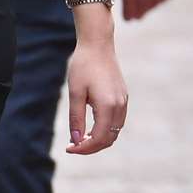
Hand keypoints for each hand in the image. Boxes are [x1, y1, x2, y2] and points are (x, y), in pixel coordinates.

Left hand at [65, 38, 128, 155]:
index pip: (98, 138)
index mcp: (108, 105)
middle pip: (109, 138)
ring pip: (115, 131)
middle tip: (73, 145)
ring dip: (99, 139)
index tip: (69, 148)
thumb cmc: (83, 66)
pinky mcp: (123, 97)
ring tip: (80, 138)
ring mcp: (123, 101)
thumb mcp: (75, 93)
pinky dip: (105, 129)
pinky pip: (117, 121)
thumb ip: (76, 118)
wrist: (98, 44)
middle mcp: (120, 105)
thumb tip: (77, 141)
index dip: (84, 148)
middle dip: (91, 147)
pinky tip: (91, 126)